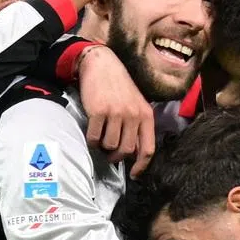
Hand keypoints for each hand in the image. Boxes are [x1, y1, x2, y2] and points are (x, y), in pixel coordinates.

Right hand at [77, 45, 155, 176]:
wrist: (102, 65)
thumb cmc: (119, 87)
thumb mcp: (135, 105)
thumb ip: (137, 127)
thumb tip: (132, 154)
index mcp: (146, 115)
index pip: (147, 148)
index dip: (140, 166)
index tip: (133, 174)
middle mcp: (133, 115)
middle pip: (126, 150)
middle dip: (116, 157)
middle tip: (108, 153)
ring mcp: (116, 113)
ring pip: (110, 146)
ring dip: (103, 147)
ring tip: (100, 139)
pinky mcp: (99, 111)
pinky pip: (94, 138)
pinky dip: (91, 141)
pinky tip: (91, 134)